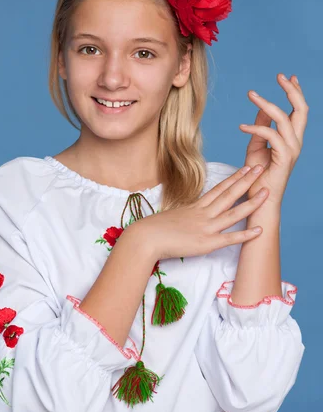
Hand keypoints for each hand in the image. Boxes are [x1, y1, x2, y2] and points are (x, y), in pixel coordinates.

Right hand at [137, 165, 269, 260]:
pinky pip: (229, 238)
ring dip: (251, 202)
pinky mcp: (206, 243)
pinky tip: (259, 230)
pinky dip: (245, 235)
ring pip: (233, 213)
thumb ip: (184, 215)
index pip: (218, 189)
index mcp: (195, 207)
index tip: (245, 168)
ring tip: (267, 191)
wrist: (145, 238)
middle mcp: (203, 214)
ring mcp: (206, 228)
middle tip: (261, 167)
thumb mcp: (172, 216)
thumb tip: (188, 216)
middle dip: (246, 180)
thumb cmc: (153, 229)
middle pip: (228, 194)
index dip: (233, 178)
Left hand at [239, 73, 307, 205]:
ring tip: (251, 94)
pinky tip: (242, 126)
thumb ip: (260, 127)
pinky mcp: (283, 158)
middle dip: (292, 90)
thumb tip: (261, 108)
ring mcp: (292, 150)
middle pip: (301, 110)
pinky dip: (256, 128)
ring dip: (266, 104)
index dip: (295, 92)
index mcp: (292, 139)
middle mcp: (296, 142)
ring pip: (284, 119)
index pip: (299, 111)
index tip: (287, 77)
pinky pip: (272, 135)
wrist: (259, 201)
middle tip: (280, 75)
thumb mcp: (256, 146)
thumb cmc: (255, 176)